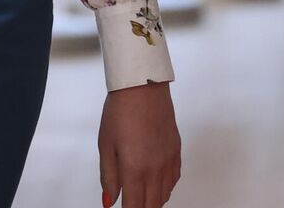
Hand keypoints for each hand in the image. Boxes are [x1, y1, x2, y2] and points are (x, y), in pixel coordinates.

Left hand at [98, 80, 180, 206]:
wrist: (142, 88)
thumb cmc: (120, 113)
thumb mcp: (106, 146)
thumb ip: (109, 177)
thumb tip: (109, 201)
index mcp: (135, 169)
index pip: (135, 206)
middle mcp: (156, 169)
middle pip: (151, 204)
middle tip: (129, 204)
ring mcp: (169, 161)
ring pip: (164, 195)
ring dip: (152, 201)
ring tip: (139, 197)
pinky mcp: (177, 153)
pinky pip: (173, 181)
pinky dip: (164, 188)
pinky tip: (154, 183)